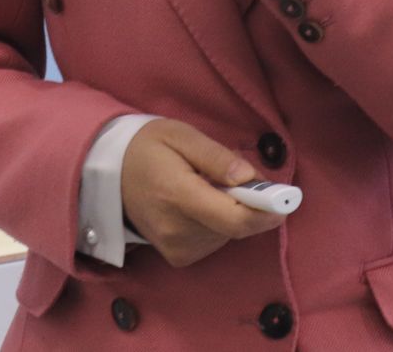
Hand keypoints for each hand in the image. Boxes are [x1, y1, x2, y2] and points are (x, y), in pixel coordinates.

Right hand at [119, 119, 284, 268]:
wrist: (106, 173)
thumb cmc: (147, 147)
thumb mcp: (182, 135)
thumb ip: (217, 157)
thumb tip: (251, 178)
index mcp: (178, 195)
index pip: (235, 219)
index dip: (267, 210)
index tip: (286, 197)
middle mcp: (177, 230)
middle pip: (237, 226)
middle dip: (248, 202)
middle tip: (235, 175)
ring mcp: (176, 248)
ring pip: (228, 234)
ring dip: (231, 211)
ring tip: (207, 186)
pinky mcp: (177, 256)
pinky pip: (215, 241)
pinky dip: (218, 223)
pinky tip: (199, 204)